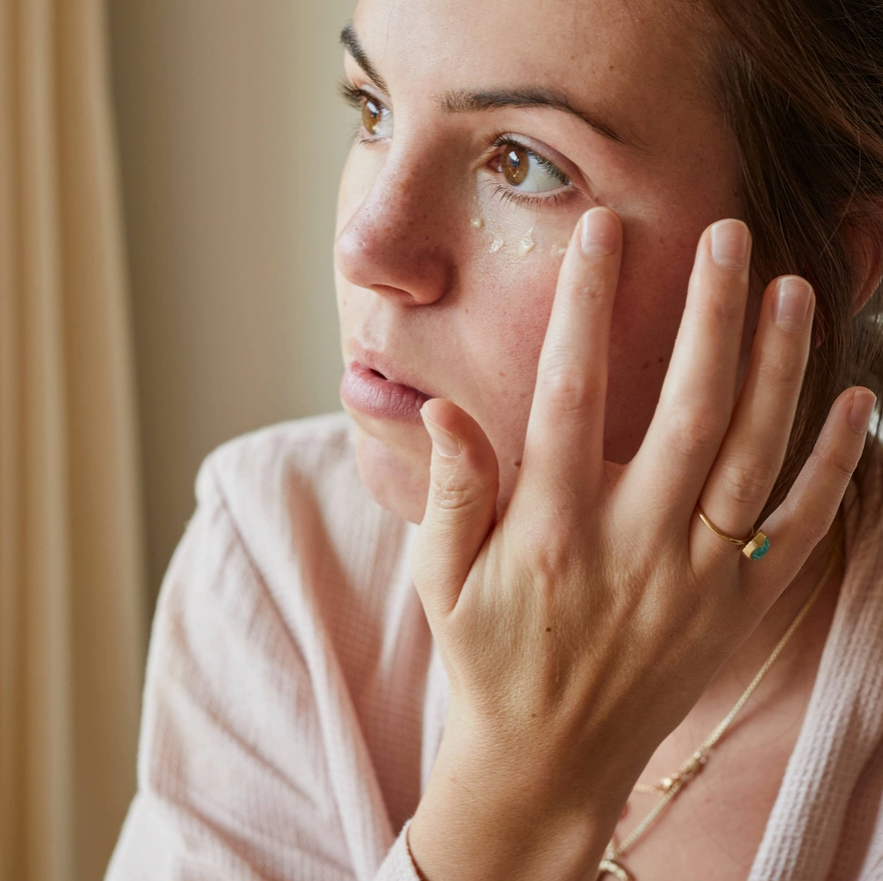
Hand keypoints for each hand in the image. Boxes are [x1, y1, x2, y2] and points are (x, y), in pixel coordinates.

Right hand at [407, 207, 874, 879]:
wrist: (549, 758)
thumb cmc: (488, 658)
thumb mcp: (441, 581)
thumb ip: (454, 492)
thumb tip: (445, 407)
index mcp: (553, 532)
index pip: (569, 395)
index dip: (584, 307)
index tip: (600, 235)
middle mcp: (635, 547)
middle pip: (686, 411)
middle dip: (708, 315)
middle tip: (725, 234)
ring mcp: (698, 579)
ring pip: (753, 456)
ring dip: (780, 369)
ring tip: (792, 290)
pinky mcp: (738, 608)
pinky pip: (799, 529)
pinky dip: (836, 466)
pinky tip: (857, 402)